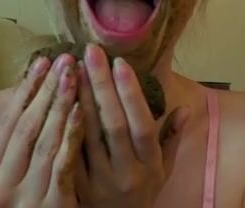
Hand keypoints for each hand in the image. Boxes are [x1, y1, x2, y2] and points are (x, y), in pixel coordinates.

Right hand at [0, 54, 83, 207]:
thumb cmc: (25, 199)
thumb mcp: (8, 171)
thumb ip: (16, 136)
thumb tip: (31, 86)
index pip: (7, 122)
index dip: (26, 90)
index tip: (41, 61)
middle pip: (26, 127)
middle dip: (47, 90)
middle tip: (64, 60)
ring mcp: (24, 198)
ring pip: (45, 141)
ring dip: (62, 105)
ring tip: (75, 76)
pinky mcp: (51, 206)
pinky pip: (64, 162)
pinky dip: (72, 134)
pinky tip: (83, 110)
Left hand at [74, 44, 190, 207]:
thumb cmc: (141, 193)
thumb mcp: (164, 170)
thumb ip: (172, 138)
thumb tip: (185, 108)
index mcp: (150, 166)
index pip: (142, 125)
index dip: (131, 94)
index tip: (120, 63)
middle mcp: (126, 173)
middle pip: (112, 124)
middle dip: (101, 85)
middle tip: (91, 52)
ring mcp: (98, 181)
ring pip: (87, 135)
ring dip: (79, 98)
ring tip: (73, 67)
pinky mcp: (75, 186)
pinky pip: (68, 151)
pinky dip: (63, 123)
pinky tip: (58, 99)